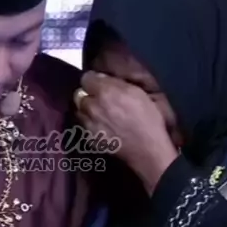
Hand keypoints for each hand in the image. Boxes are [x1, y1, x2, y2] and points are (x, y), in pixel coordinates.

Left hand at [75, 72, 178, 193]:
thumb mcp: (137, 92)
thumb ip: (116, 83)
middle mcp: (91, 106)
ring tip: (99, 114)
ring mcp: (88, 123)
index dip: (93, 80)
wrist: (147, 149)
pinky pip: (83, 126)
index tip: (100, 84)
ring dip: (86, 110)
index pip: (85, 77)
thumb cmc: (147, 118)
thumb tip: (102, 78)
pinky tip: (102, 128)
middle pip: (79, 95)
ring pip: (79, 111)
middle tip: (100, 100)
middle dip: (88, 95)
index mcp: (104, 91)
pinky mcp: (88, 138)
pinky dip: (90, 125)